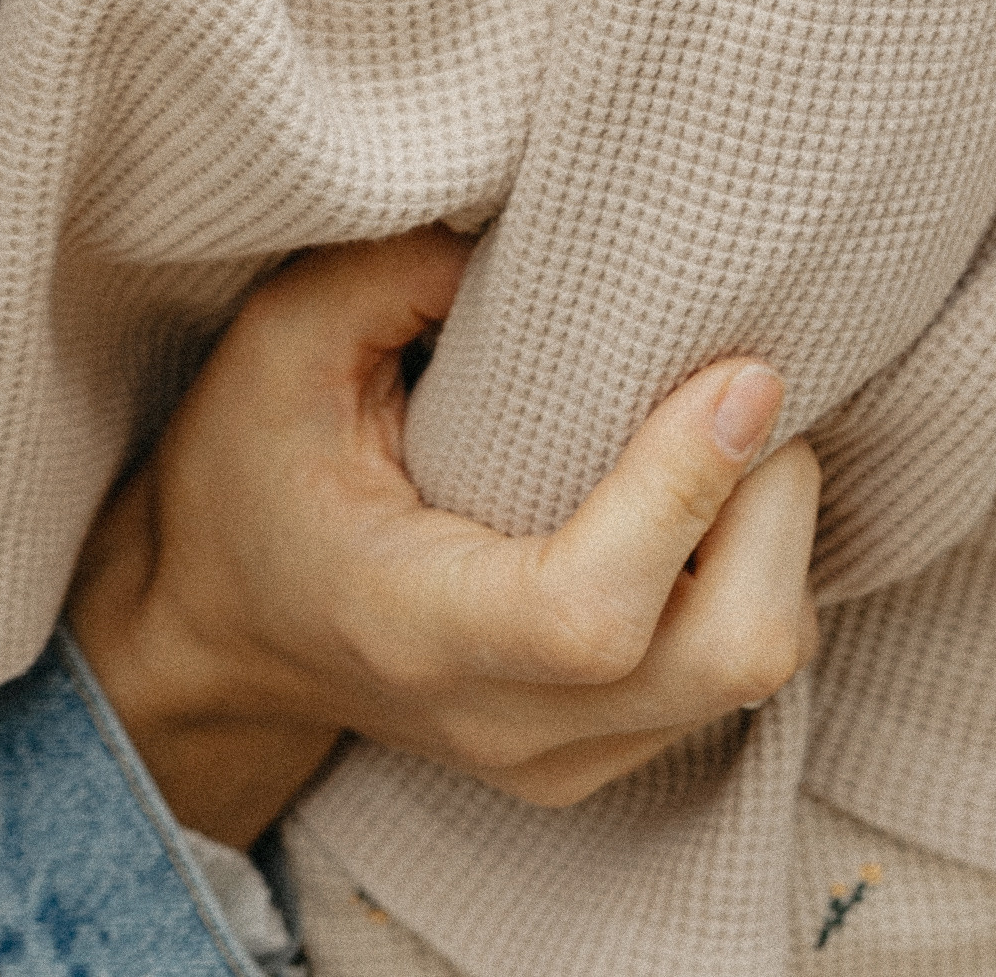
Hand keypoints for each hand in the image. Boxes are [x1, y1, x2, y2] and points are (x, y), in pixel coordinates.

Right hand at [64, 231, 819, 845]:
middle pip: (721, 658)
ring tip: (745, 426)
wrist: (216, 627)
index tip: (741, 375)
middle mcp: (503, 722)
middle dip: (777, 512)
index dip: (685, 489)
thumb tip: (555, 234)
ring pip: (751, 678)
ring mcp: (560, 761)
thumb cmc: (244, 470)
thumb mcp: (284, 342)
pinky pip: (732, 685)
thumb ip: (402, 273)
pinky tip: (714, 491)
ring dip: (780, 544)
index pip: (590, 609)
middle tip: (759, 385)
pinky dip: (753, 579)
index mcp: (413, 626)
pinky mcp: (598, 758)